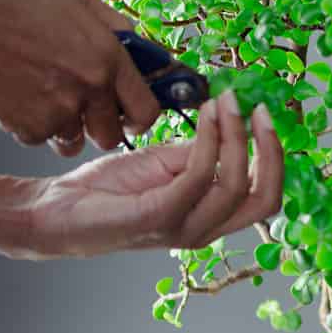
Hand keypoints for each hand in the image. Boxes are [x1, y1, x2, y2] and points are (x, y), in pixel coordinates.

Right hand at [0, 0, 160, 154]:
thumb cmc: (15, 4)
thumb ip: (117, 26)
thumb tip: (142, 49)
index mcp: (109, 60)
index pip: (147, 111)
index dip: (142, 116)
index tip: (132, 115)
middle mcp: (90, 91)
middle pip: (113, 136)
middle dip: (103, 126)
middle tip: (88, 108)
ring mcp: (59, 113)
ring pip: (76, 142)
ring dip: (69, 127)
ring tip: (49, 98)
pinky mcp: (29, 129)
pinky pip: (44, 140)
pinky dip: (37, 126)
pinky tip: (25, 98)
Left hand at [25, 92, 282, 257]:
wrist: (57, 209)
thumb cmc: (110, 189)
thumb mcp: (164, 163)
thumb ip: (200, 153)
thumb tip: (227, 126)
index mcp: (212, 218)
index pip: (265, 195)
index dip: (274, 156)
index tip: (262, 113)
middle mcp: (206, 230)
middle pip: (265, 200)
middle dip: (270, 152)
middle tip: (259, 110)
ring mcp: (185, 228)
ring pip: (236, 185)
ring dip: (236, 137)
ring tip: (226, 102)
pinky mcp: (160, 217)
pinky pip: (200, 175)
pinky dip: (208, 140)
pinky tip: (204, 115)